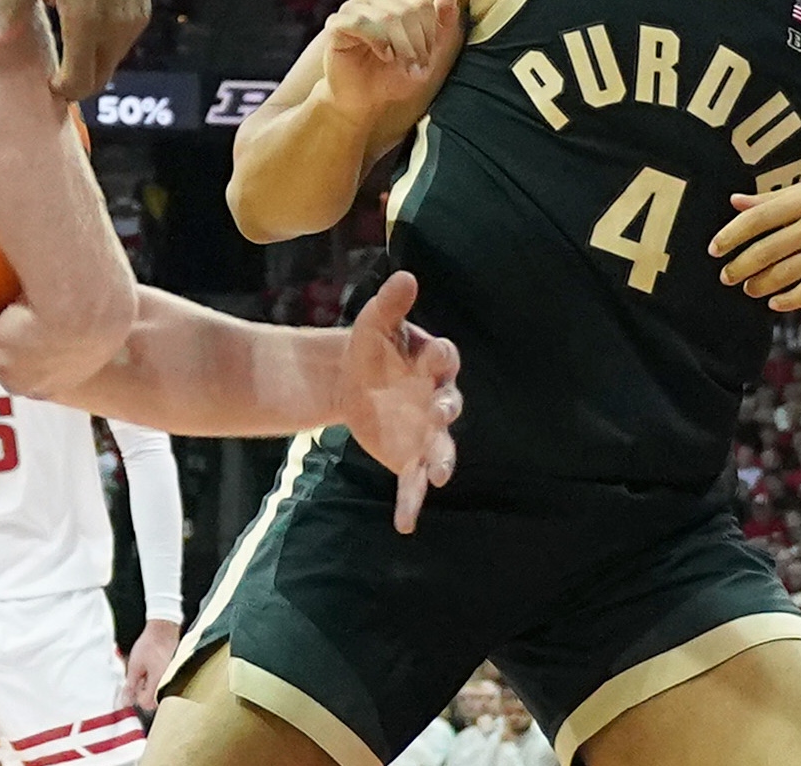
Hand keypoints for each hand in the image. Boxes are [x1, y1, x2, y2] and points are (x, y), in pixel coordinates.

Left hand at [0, 0, 146, 102]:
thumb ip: (12, 10)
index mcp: (87, 20)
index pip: (80, 80)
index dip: (61, 90)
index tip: (44, 83)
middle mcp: (117, 26)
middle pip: (100, 78)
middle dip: (76, 83)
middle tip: (52, 73)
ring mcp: (134, 19)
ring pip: (112, 61)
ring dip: (90, 63)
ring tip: (66, 47)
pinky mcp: (143, 9)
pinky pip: (122, 43)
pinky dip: (103, 45)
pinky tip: (84, 26)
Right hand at [0, 289, 129, 399]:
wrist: (86, 308)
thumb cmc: (108, 303)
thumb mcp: (111, 309)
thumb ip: (106, 305)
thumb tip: (119, 282)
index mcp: (73, 374)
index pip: (50, 371)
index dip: (42, 351)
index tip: (39, 329)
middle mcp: (43, 383)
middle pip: (20, 372)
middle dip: (14, 352)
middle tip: (12, 322)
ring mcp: (15, 373)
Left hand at [122, 619, 181, 715]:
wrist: (164, 629)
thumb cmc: (150, 644)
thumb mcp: (134, 666)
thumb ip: (130, 686)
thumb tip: (125, 701)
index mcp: (159, 683)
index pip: (146, 704)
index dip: (137, 697)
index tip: (133, 687)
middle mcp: (169, 684)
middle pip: (153, 699)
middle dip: (143, 691)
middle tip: (138, 677)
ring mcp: (173, 678)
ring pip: (158, 691)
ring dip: (149, 684)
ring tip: (144, 669)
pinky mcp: (175, 673)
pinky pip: (164, 682)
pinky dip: (156, 677)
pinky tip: (151, 667)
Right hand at [314, 0, 462, 119]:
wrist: (363, 101)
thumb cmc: (393, 75)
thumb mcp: (426, 53)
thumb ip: (442, 25)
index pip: (421, 3)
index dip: (430, 33)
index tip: (427, 57)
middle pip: (406, 10)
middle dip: (416, 43)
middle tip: (415, 66)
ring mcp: (350, 8)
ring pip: (385, 15)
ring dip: (400, 44)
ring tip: (400, 63)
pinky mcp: (336, 25)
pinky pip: (360, 22)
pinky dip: (378, 40)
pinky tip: (384, 55)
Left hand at [333, 272, 461, 533]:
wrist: (350, 381)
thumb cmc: (371, 348)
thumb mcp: (374, 323)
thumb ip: (390, 303)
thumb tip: (406, 276)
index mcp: (433, 363)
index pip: (445, 358)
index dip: (443, 358)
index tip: (438, 358)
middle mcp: (437, 399)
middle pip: (450, 407)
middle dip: (447, 411)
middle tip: (441, 415)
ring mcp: (426, 431)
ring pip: (441, 449)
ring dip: (443, 462)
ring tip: (440, 477)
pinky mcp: (409, 456)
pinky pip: (414, 480)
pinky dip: (411, 501)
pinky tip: (406, 523)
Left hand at [711, 177, 800, 311]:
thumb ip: (774, 199)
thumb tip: (734, 201)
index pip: (758, 217)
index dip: (731, 235)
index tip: (714, 249)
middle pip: (767, 249)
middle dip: (740, 266)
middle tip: (726, 276)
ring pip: (786, 273)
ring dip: (760, 285)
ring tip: (749, 289)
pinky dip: (788, 300)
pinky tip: (775, 303)